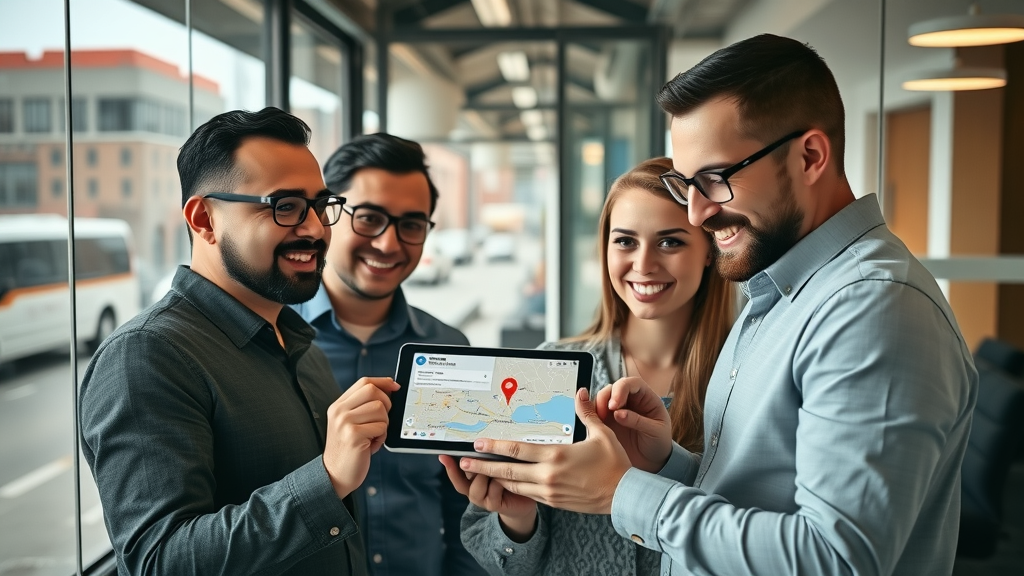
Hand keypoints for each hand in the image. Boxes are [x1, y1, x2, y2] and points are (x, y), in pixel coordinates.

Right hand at [323, 377, 399, 498]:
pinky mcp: (353, 435)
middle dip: (386, 405)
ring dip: (383, 424)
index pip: (364, 382)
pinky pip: (380, 427)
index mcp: (339, 405)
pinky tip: (371, 445)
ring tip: (373, 436)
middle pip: (373, 391)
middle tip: (380, 421)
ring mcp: (344, 422)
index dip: (383, 382)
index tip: (395, 387)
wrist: (335, 474)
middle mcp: (339, 411)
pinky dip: (381, 437)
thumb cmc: (349, 449)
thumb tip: (390, 389)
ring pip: (380, 409)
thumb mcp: (351, 423)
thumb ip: (364, 407)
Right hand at [440, 455, 537, 540]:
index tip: (443, 455)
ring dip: (482, 476)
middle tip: (468, 459)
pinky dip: (497, 483)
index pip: (456, 474)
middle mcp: (474, 491)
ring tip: (490, 468)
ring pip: (475, 488)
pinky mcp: (494, 505)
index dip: (449, 466)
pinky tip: (504, 477)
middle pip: (460, 483)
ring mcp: (483, 500)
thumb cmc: (510, 480)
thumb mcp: (497, 466)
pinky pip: (492, 492)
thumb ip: (487, 459)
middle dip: (464, 470)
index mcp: (472, 481)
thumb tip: (481, 443)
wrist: (523, 502)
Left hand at [458, 388, 631, 514]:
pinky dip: (513, 488)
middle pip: (507, 471)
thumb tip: (580, 392)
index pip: (517, 450)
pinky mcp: (554, 502)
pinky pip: (527, 494)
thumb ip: (586, 413)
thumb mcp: (601, 434)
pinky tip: (505, 482)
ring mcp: (549, 491)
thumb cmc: (615, 464)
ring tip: (477, 473)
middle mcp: (549, 475)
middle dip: (483, 467)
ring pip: (514, 485)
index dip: (494, 446)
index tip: (478, 443)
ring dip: (495, 478)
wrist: (624, 496)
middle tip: (464, 463)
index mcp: (557, 456)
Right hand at [594, 377, 672, 472]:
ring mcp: (617, 410)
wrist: (653, 462)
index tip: (614, 405)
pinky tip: (591, 423)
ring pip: (601, 399)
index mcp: (646, 397)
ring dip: (596, 406)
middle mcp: (629, 400)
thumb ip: (638, 421)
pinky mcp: (606, 421)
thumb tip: (618, 413)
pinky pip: (594, 413)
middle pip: (613, 388)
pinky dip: (590, 415)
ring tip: (598, 422)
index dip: (620, 389)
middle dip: (605, 397)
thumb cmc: (659, 443)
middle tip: (604, 414)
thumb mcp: (656, 431)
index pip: (632, 383)